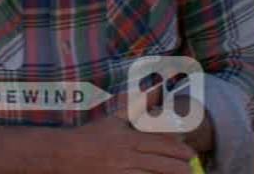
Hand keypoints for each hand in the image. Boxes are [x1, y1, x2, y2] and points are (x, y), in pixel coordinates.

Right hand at [52, 103, 197, 173]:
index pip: (160, 145)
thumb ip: (136, 106)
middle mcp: (125, 157)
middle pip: (162, 165)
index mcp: (126, 139)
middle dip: (180, 168)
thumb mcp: (113, 119)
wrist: (62, 153)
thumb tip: (155, 89)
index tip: (190, 153)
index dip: (179, 150)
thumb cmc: (90, 136)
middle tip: (189, 168)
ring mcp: (120, 173)